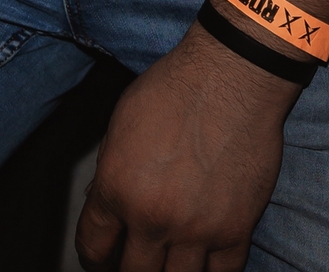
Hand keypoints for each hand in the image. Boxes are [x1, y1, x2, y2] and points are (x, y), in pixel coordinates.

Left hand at [75, 25, 298, 271]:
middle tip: (132, 261)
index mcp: (117, 188)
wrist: (232, 76)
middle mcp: (153, 217)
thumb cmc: (177, 88)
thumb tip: (106, 205)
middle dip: (128, 270)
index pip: (92, 246)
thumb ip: (112, 171)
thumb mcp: (121, 122)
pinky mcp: (235, 229)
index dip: (93, 258)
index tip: (100, 258)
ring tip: (167, 263)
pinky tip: (204, 262)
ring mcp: (197, 230)